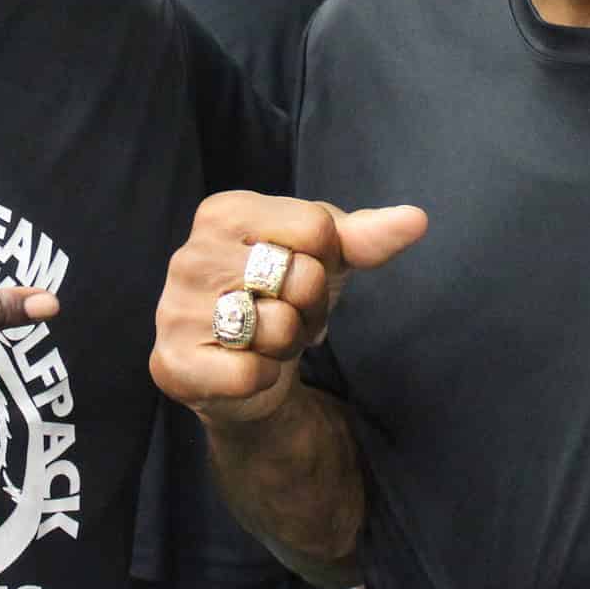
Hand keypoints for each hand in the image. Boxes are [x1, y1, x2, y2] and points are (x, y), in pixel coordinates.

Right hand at [151, 192, 426, 427]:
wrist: (249, 376)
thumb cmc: (286, 298)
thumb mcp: (328, 258)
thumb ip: (367, 236)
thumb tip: (416, 219)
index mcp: (223, 211)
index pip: (315, 227)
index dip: (326, 260)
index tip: (302, 273)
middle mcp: (190, 255)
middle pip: (301, 275)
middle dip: (310, 305)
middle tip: (287, 314)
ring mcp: (174, 310)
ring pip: (278, 326)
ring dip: (287, 343)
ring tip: (267, 340)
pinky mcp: (173, 363)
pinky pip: (250, 372)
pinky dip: (264, 377)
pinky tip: (247, 368)